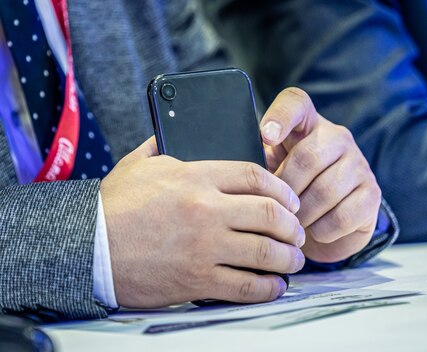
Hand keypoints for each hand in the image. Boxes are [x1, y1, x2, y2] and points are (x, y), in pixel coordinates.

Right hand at [100, 137, 305, 307]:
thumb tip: (180, 129)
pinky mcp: (197, 279)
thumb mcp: (140, 163)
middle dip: (293, 224)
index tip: (291, 199)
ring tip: (294, 259)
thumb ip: (165, 144)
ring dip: (288, 257)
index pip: (256, 176)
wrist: (87, 248)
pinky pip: (246, 286)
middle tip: (298, 231)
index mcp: (195, 176)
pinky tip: (275, 285)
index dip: (282, 188)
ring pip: (266, 251)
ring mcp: (204, 246)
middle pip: (270, 213)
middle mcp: (206, 210)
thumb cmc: (112, 206)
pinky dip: (268, 287)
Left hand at [260, 88, 380, 262]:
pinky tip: (314, 230)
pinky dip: (321, 231)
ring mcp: (359, 164)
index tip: (266, 135)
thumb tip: (243, 173)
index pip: (295, 103)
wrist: (324, 227)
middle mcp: (338, 136)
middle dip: (286, 190)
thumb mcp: (270, 172)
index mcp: (306, 124)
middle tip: (274, 209)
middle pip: (308, 157)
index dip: (280, 116)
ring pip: (325, 191)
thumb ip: (257, 164)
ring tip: (291, 225)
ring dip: (302, 215)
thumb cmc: (290, 193)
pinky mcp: (372, 194)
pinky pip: (342, 216)